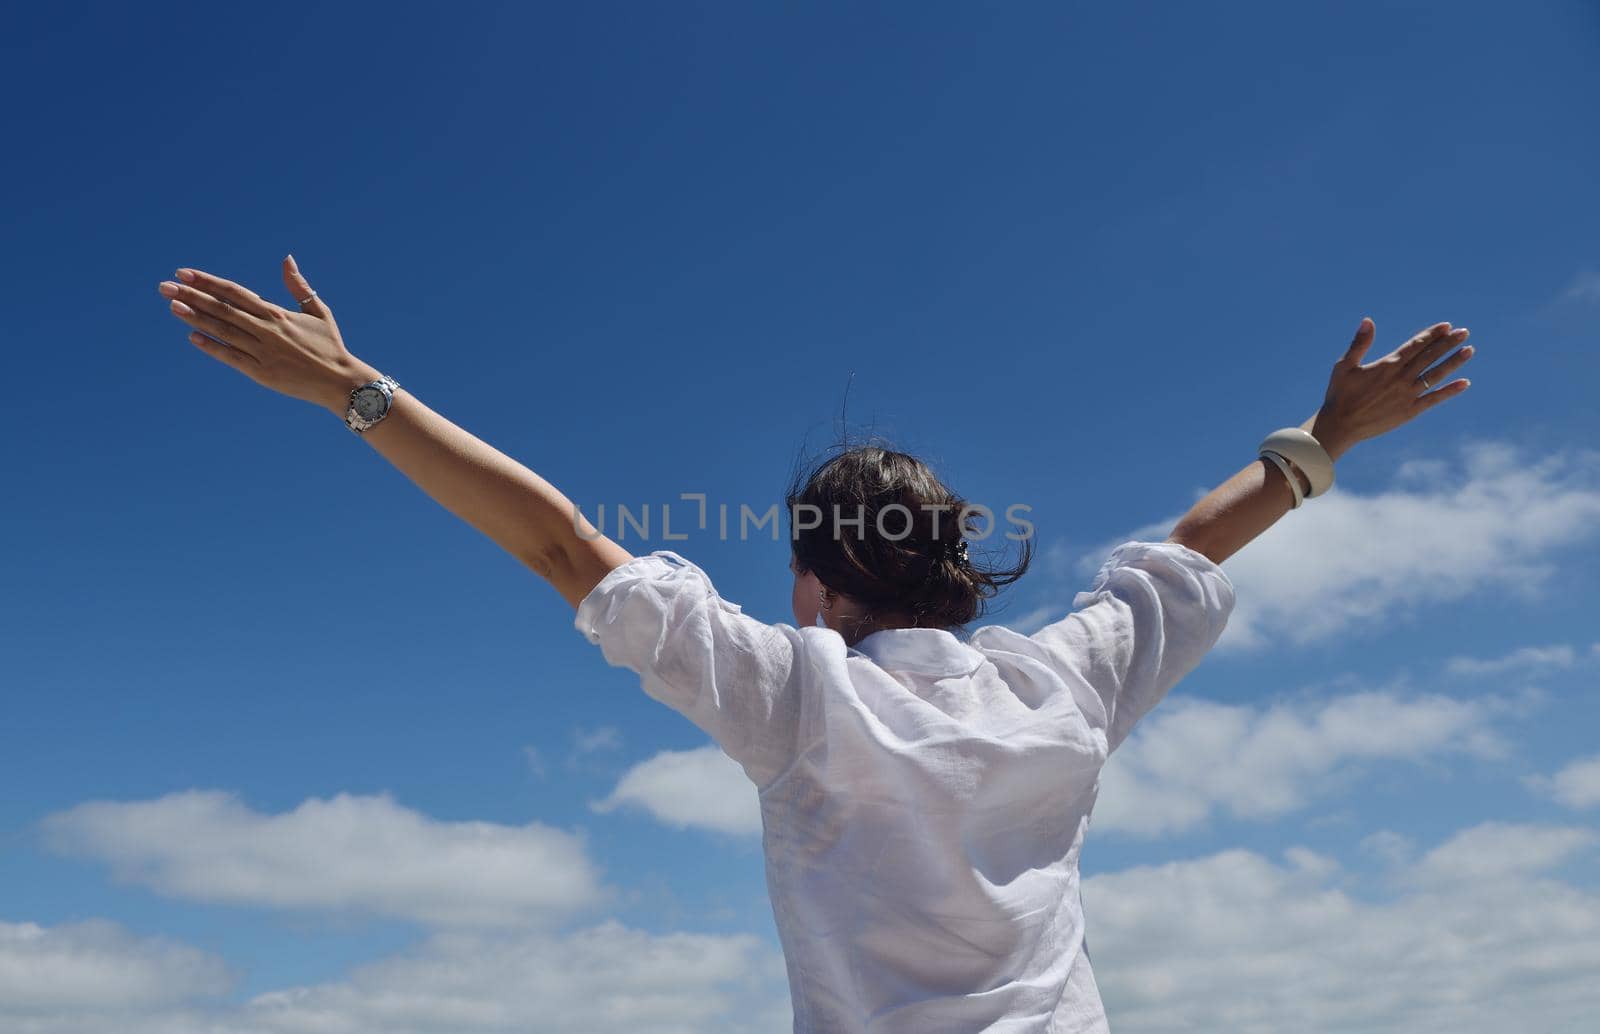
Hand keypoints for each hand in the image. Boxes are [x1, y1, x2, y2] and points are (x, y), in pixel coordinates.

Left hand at [158, 256, 377, 414]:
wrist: (341, 381)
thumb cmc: (331, 346)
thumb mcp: (318, 311)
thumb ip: (298, 286)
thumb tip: (287, 258)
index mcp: (277, 313)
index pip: (235, 292)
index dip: (208, 281)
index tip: (184, 272)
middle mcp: (267, 329)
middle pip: (223, 308)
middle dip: (192, 295)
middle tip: (164, 286)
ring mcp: (263, 351)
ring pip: (223, 330)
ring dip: (196, 317)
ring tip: (172, 305)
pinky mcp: (262, 373)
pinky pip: (232, 357)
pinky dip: (212, 347)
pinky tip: (192, 336)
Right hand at [1311, 317, 1474, 455]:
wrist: (1340, 425)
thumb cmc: (1339, 394)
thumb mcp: (1344, 365)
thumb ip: (1359, 343)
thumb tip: (1368, 321)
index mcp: (1387, 365)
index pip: (1415, 345)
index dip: (1432, 335)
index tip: (1446, 326)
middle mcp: (1401, 378)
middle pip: (1430, 356)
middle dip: (1448, 343)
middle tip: (1464, 332)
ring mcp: (1408, 395)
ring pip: (1436, 375)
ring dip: (1453, 362)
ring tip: (1469, 350)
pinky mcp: (1410, 411)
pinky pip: (1434, 399)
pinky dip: (1450, 391)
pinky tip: (1465, 383)